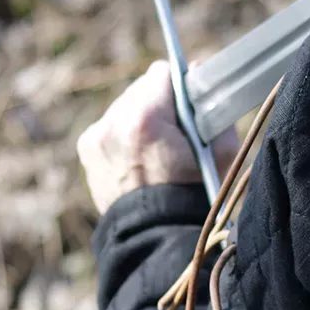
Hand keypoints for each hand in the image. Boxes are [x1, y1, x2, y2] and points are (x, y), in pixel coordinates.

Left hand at [77, 60, 238, 214]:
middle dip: (159, 103)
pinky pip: (110, 126)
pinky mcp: (88, 149)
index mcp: (146, 119)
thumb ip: (213, 108)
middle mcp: (114, 122)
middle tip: (176, 130)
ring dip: (141, 118)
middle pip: (141, 89)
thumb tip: (198, 73)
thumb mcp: (221, 152)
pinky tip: (139, 157)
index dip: (180, 86)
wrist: (160, 236)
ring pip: (124, 107)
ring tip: (157, 147)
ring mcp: (97, 137)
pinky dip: (125, 135)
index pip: (163, 74)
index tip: (189, 103)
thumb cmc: (196, 195)